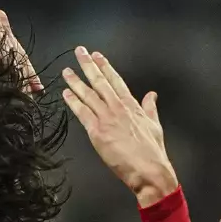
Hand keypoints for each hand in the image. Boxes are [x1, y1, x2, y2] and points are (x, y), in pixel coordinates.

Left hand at [62, 48, 178, 207]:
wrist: (148, 169)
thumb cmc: (153, 152)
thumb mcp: (155, 125)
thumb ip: (150, 107)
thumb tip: (152, 95)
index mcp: (132, 105)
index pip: (116, 80)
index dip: (105, 66)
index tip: (97, 56)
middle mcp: (118, 108)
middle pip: (100, 82)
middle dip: (88, 65)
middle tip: (79, 52)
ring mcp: (107, 119)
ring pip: (88, 95)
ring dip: (76, 81)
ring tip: (66, 71)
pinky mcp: (97, 132)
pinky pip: (82, 113)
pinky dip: (73, 102)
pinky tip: (65, 93)